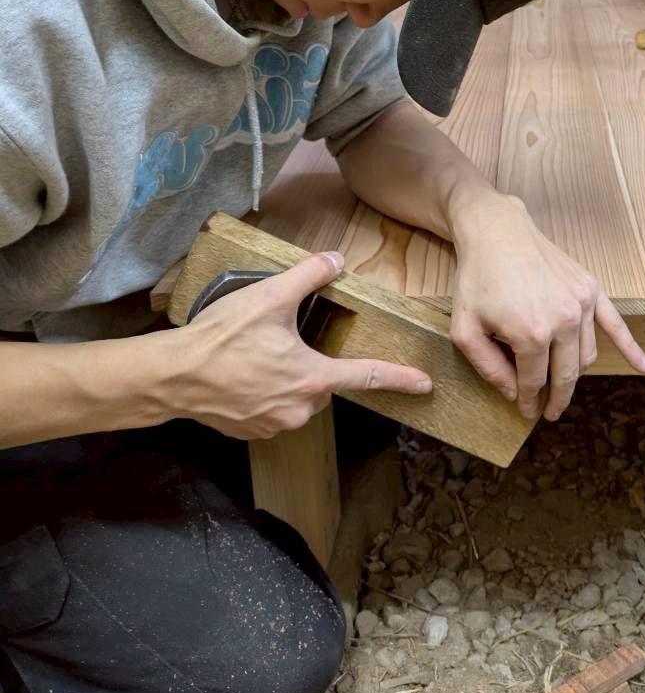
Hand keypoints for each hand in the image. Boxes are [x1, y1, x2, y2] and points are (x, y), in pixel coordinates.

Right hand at [151, 252, 432, 439]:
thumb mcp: (269, 296)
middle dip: (309, 361)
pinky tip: (240, 374)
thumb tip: (336, 260)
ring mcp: (274, 425)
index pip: (368, 377)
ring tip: (252, 356)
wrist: (171, 377)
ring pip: (297, 395)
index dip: (400, 379)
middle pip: (323, 381)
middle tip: (276, 342)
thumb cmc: (220, 338)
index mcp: (312, 379)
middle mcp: (299, 409)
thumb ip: (309, 276)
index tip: (424, 385)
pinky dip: (263, 391)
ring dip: (285, 376)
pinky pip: (271, 408)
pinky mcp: (251, 432)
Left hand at [448, 193, 644, 423]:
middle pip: (566, 375)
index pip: (535, 382)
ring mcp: (581, 304)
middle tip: (549, 412)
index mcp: (531, 335)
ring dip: (574, 374)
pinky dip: (631, 348)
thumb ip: (489, 368)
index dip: (529, 400)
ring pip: (586, 356)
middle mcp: (563, 322)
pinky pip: (615, 325)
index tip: (526, 411)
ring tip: (562, 382)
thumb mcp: (465, 329)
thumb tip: (515, 393)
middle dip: (557, 398)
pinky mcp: (591, 289)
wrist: (496, 231)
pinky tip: (644, 367)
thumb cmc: (477, 278)